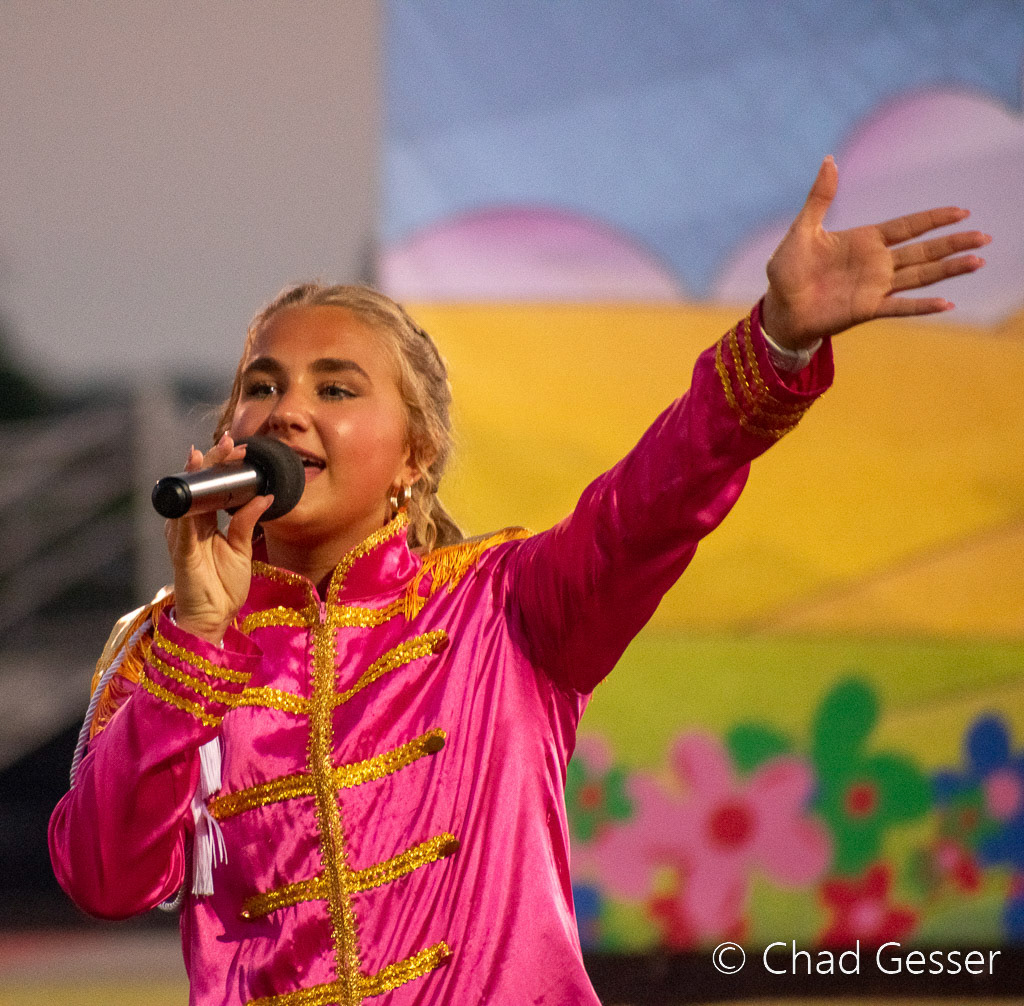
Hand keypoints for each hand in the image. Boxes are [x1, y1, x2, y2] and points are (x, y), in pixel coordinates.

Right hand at [165, 433, 272, 644]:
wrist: (214, 618)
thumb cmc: (223, 586)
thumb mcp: (242, 548)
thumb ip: (248, 522)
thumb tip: (264, 496)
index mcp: (203, 523)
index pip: (209, 487)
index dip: (220, 466)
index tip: (236, 447)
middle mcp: (188, 526)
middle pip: (197, 487)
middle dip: (211, 462)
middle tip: (229, 442)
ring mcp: (182, 539)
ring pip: (186, 499)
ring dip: (197, 476)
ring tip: (208, 455)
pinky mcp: (181, 555)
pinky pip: (182, 528)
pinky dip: (188, 509)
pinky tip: (194, 493)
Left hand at [762, 156, 990, 349]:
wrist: (779, 308)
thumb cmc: (787, 271)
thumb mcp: (802, 230)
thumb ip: (820, 198)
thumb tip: (829, 159)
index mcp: (864, 241)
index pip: (907, 227)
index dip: (933, 219)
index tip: (961, 211)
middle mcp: (876, 263)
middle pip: (923, 251)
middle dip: (953, 243)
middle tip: (985, 237)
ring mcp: (875, 287)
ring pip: (920, 277)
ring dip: (948, 270)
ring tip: (977, 262)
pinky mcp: (867, 309)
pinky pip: (900, 307)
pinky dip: (922, 306)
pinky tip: (947, 304)